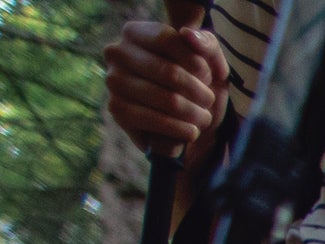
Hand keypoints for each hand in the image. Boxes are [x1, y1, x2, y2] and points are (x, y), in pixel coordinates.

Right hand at [102, 14, 229, 152]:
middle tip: (208, 100)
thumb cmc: (197, 81)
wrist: (189, 119)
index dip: (197, 63)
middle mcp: (117, 53)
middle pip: (171, 73)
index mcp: (134, 32)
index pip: (168, 40)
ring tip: (203, 116)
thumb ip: (206, 43)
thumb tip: (187, 34)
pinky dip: (183, 130)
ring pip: (168, 101)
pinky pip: (157, 122)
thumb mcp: (210, 59)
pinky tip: (191, 131)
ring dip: (196, 114)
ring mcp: (114, 81)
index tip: (207, 75)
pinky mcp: (117, 110)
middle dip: (201, 93)